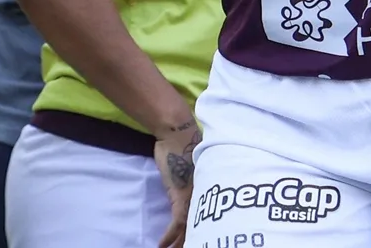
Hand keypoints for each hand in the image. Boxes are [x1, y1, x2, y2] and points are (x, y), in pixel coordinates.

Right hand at [152, 118, 199, 247]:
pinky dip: (169, 236)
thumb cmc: (185, 144)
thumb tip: (191, 181)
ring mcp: (193, 197)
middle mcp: (204, 195)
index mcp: (208, 189)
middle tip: (194, 247)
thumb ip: (195, 177)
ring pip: (190, 229)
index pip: (208, 216)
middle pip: (201, 225)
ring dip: (181, 243)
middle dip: (196, 240)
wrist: (178, 134)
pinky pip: (177, 223)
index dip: (205, 231)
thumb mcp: (194, 164)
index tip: (201, 240)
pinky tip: (162, 245)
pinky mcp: (180, 196)